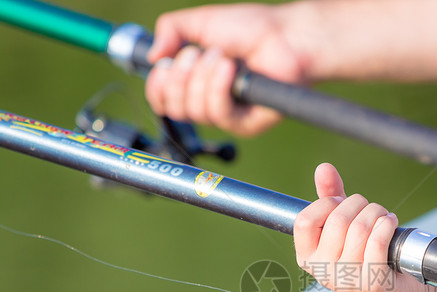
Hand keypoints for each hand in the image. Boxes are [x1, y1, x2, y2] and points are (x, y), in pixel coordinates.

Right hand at [144, 4, 306, 135]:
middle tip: (197, 54)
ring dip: (204, 77)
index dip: (157, 86)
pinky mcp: (245, 123)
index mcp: (193, 82)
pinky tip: (229, 70)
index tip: (164, 64)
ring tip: (223, 56)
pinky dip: (219, 88)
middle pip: (174, 109)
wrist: (285, 35)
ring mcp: (226, 114)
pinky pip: (219, 115)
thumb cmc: (250, 28)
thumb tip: (151, 56)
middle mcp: (207, 101)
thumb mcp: (200, 22)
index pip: (162, 100)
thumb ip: (170, 30)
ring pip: (195, 111)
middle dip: (180, 78)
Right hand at [294, 164, 436, 291]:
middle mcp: (323, 271)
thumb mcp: (342, 227)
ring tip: (383, 217)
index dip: (325, 203)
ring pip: (359, 228)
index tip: (340, 203)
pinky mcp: (373, 282)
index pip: (304, 221)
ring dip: (376, 213)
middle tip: (370, 208)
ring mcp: (347, 279)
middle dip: (359, 204)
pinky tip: (390, 224)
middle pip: (337, 220)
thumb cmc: (365, 256)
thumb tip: (324, 168)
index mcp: (308, 257)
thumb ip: (329, 197)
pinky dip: (387, 224)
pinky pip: (378, 241)